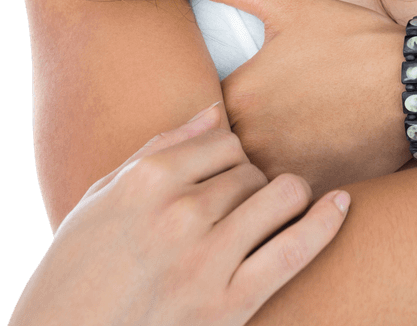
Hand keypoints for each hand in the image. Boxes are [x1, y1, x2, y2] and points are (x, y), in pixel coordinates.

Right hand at [9, 104, 348, 325]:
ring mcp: (206, 259)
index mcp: (146, 180)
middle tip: (244, 207)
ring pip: (281, 196)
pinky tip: (340, 205)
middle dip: (255, 184)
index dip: (234, 158)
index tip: (230, 176)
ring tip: (280, 211)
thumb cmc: (75, 276)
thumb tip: (214, 111)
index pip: (225, 141)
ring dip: (288, 199)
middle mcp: (179, 212)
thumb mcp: (102, 202)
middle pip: (252, 170)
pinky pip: (296, 248)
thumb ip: (158, 149)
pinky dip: (326, 222)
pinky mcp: (228, 304)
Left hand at [178, 0, 416, 190]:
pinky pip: (287, 200)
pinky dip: (291, 186)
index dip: (216, 110)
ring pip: (251, 180)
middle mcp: (253, 141)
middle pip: (222, 153)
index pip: (201, 117)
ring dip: (259, 168)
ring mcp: (284, 171)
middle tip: (267, 125)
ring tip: (289, 145)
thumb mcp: (291, 5)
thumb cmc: (355, 41)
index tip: (241, 101)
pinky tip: (312, 161)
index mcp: (239, 97)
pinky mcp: (314, 190)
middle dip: (233, 145)